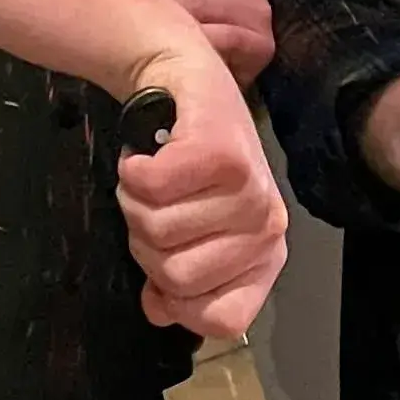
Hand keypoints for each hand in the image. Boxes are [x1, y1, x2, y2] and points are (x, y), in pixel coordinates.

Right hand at [113, 31, 287, 344]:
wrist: (184, 79)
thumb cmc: (188, 162)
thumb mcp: (187, 229)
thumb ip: (176, 280)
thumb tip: (158, 311)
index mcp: (264, 257)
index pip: (224, 321)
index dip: (178, 303)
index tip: (162, 268)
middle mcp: (267, 227)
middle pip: (178, 277)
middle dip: (146, 242)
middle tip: (153, 206)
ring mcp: (250, 190)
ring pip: (158, 230)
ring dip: (135, 202)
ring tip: (151, 177)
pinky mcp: (223, 153)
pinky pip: (151, 189)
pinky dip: (133, 171)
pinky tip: (145, 156)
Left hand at [114, 0, 274, 86]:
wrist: (191, 71)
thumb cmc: (173, 13)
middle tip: (138, 7)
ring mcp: (258, 7)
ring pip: (197, 1)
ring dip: (166, 19)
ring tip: (152, 29)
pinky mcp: (261, 44)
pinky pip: (217, 37)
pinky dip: (190, 44)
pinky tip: (176, 49)